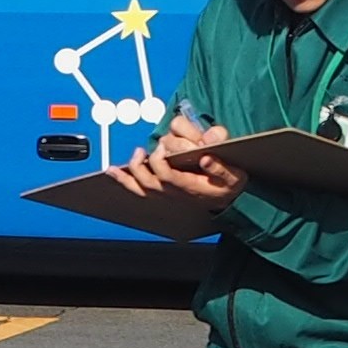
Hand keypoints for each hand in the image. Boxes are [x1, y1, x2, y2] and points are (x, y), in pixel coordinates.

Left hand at [116, 110, 242, 207]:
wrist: (228, 200)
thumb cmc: (228, 185)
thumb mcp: (233, 176)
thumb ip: (221, 168)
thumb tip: (207, 158)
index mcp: (189, 186)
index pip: (166, 175)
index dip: (159, 161)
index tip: (162, 147)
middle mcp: (174, 192)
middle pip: (148, 182)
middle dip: (140, 166)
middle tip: (141, 150)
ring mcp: (166, 194)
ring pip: (140, 189)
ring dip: (126, 177)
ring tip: (116, 165)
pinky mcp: (163, 192)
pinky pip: (139, 190)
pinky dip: (125, 181)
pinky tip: (114, 172)